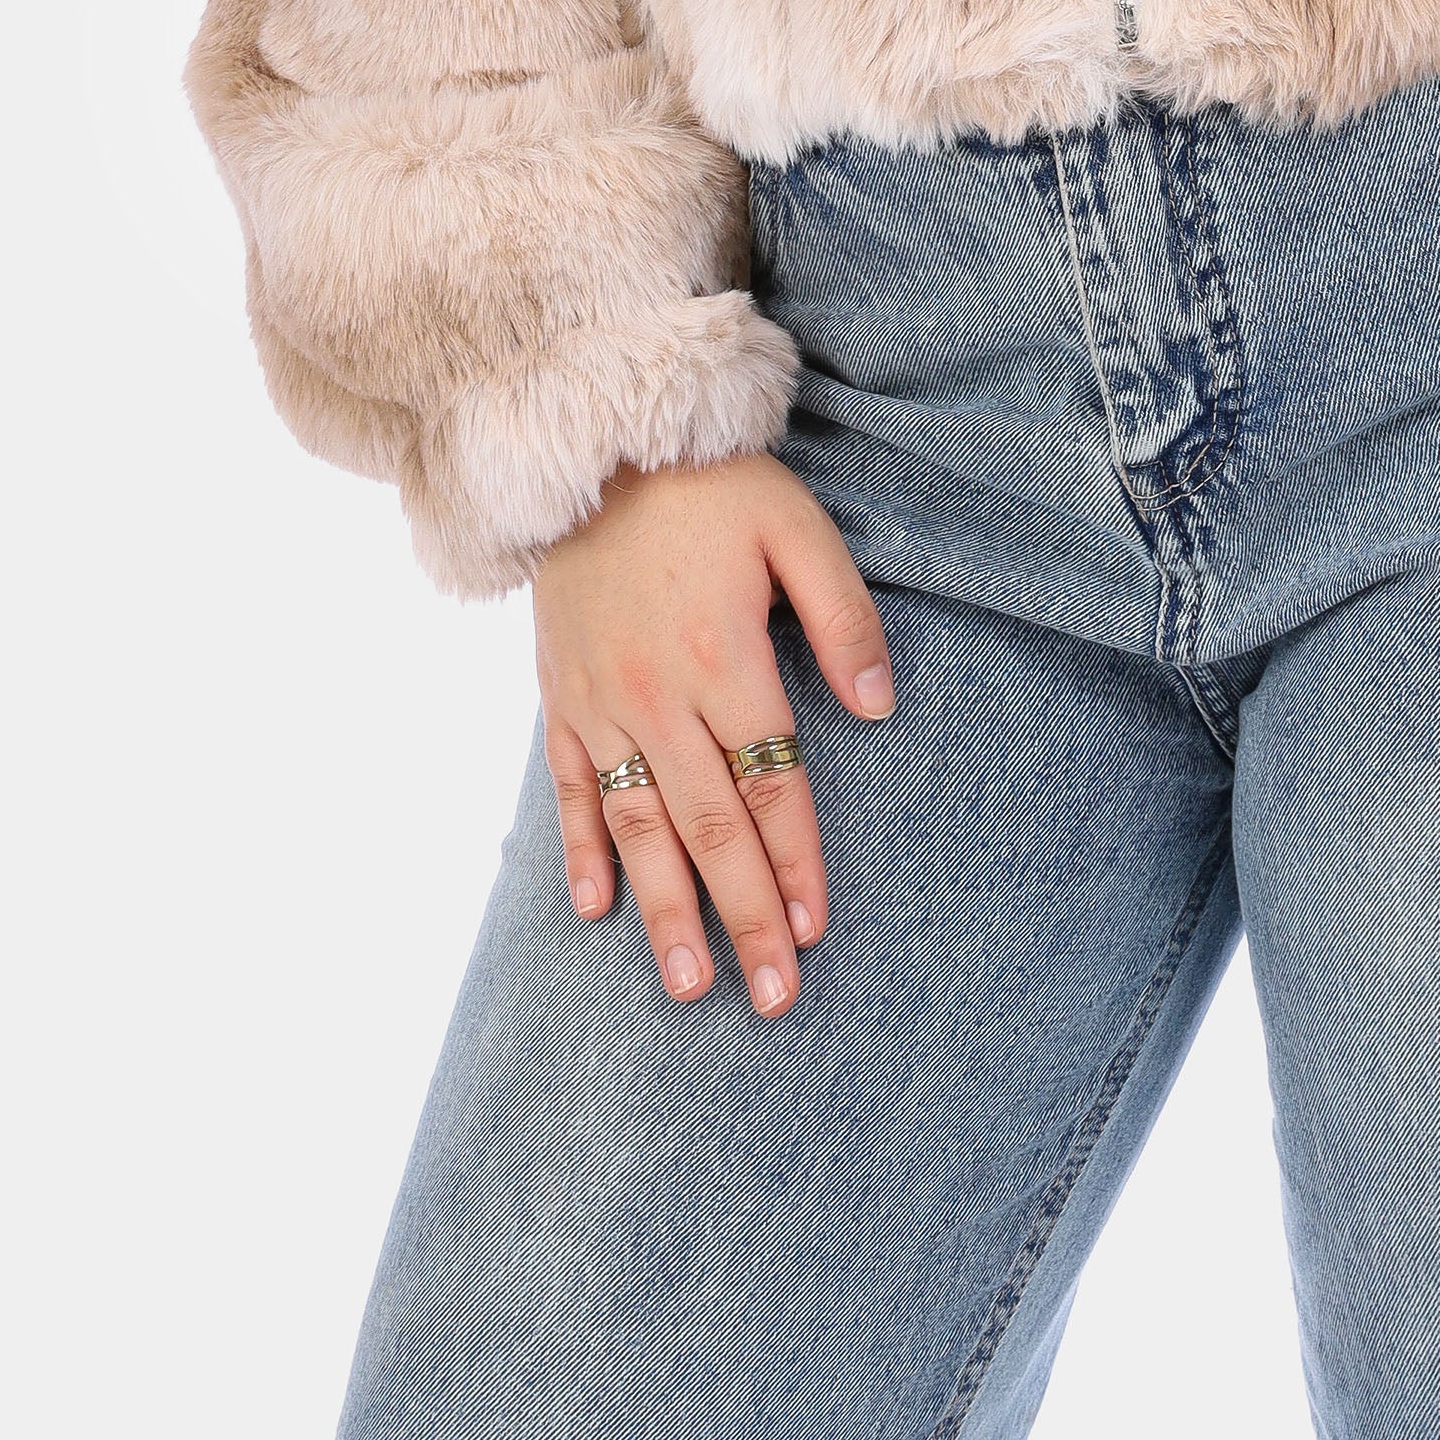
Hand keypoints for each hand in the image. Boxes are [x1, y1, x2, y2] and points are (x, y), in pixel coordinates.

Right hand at [532, 452, 895, 1019]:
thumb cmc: (711, 484)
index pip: (770, 784)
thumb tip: (881, 708)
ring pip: (638, 828)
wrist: (593, 442)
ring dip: (665, 912)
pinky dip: (581, 852)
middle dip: (743, 917)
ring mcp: (599, 702)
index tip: (817, 930)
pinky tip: (597, 911)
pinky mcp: (558, 695)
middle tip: (771, 997)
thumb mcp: (797, 528)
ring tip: (691, 984)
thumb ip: (843, 618)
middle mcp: (656, 696)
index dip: (796, 861)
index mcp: (722, 659)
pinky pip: (568, 789)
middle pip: (709, 829)